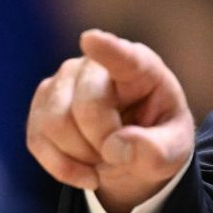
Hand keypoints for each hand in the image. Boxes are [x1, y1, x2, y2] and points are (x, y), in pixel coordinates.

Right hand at [27, 29, 193, 212]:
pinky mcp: (41, 106)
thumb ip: (157, 151)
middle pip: (86, 106)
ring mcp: (63, 81)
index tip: (91, 40)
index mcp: (140, 68)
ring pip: (56, 124)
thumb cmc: (157, 140)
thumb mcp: (174, 150)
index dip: (107, 48)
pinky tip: (86, 172)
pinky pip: (38, 141)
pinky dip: (62, 167)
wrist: (131, 152)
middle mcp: (95, 65)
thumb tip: (117, 147)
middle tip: (121, 155)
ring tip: (104, 158)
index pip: (122, 56)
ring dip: (81, 156)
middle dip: (103, 143)